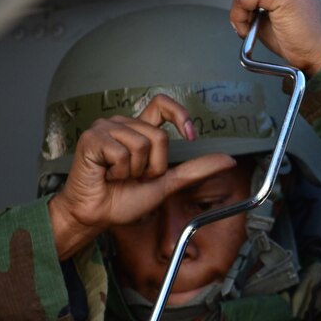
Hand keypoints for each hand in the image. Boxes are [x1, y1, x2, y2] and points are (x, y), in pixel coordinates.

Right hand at [48, 94, 235, 258]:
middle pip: (158, 136)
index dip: (179, 115)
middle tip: (133, 177)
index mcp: (138, 130)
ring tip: (117, 176)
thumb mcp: (167, 183)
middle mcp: (122, 124)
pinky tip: (105, 175)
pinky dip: (118, 172)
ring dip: (133, 171)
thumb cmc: (123, 200)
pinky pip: (121, 153)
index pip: (162, 104)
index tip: (189, 136)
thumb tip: (228, 160)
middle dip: (153, 166)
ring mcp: (105, 128)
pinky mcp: (92, 138)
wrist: (96, 216)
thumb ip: (196, 170)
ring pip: (141, 144)